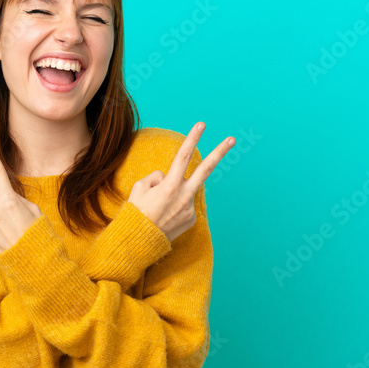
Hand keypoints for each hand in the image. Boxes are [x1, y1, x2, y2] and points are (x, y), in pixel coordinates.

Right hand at [127, 122, 234, 241]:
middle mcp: (184, 196)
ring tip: (160, 208)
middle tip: (232, 139)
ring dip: (176, 193)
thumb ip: (156, 177)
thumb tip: (167, 176)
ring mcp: (190, 209)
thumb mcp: (139, 188)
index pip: (183, 156)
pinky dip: (176, 207)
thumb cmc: (136, 213)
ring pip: (187, 190)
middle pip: (206, 169)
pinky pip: (185, 205)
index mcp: (170, 186)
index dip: (192, 139)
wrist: (139, 242)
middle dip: (219, 152)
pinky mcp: (192, 220)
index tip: (202, 125)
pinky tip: (166, 216)